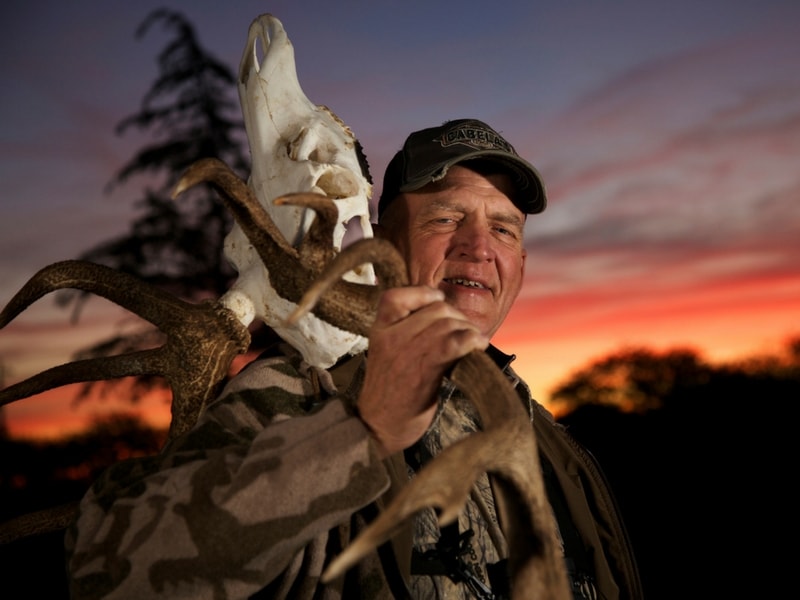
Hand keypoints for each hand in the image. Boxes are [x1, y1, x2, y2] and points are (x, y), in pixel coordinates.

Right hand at [356, 285, 488, 456]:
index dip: (423, 294)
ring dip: (469, 330)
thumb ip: (406, 333)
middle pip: (434, 308)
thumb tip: (447, 317)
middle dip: (457, 317)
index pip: (395, 295)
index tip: (438, 301)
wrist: (379, 427)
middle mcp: (390, 336)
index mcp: (379, 330)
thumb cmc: (390, 394)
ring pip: (447, 323)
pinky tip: (478, 346)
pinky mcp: (424, 369)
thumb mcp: (388, 354)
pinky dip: (472, 340)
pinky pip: (454, 342)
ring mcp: (406, 351)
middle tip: (466, 332)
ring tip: (475, 342)